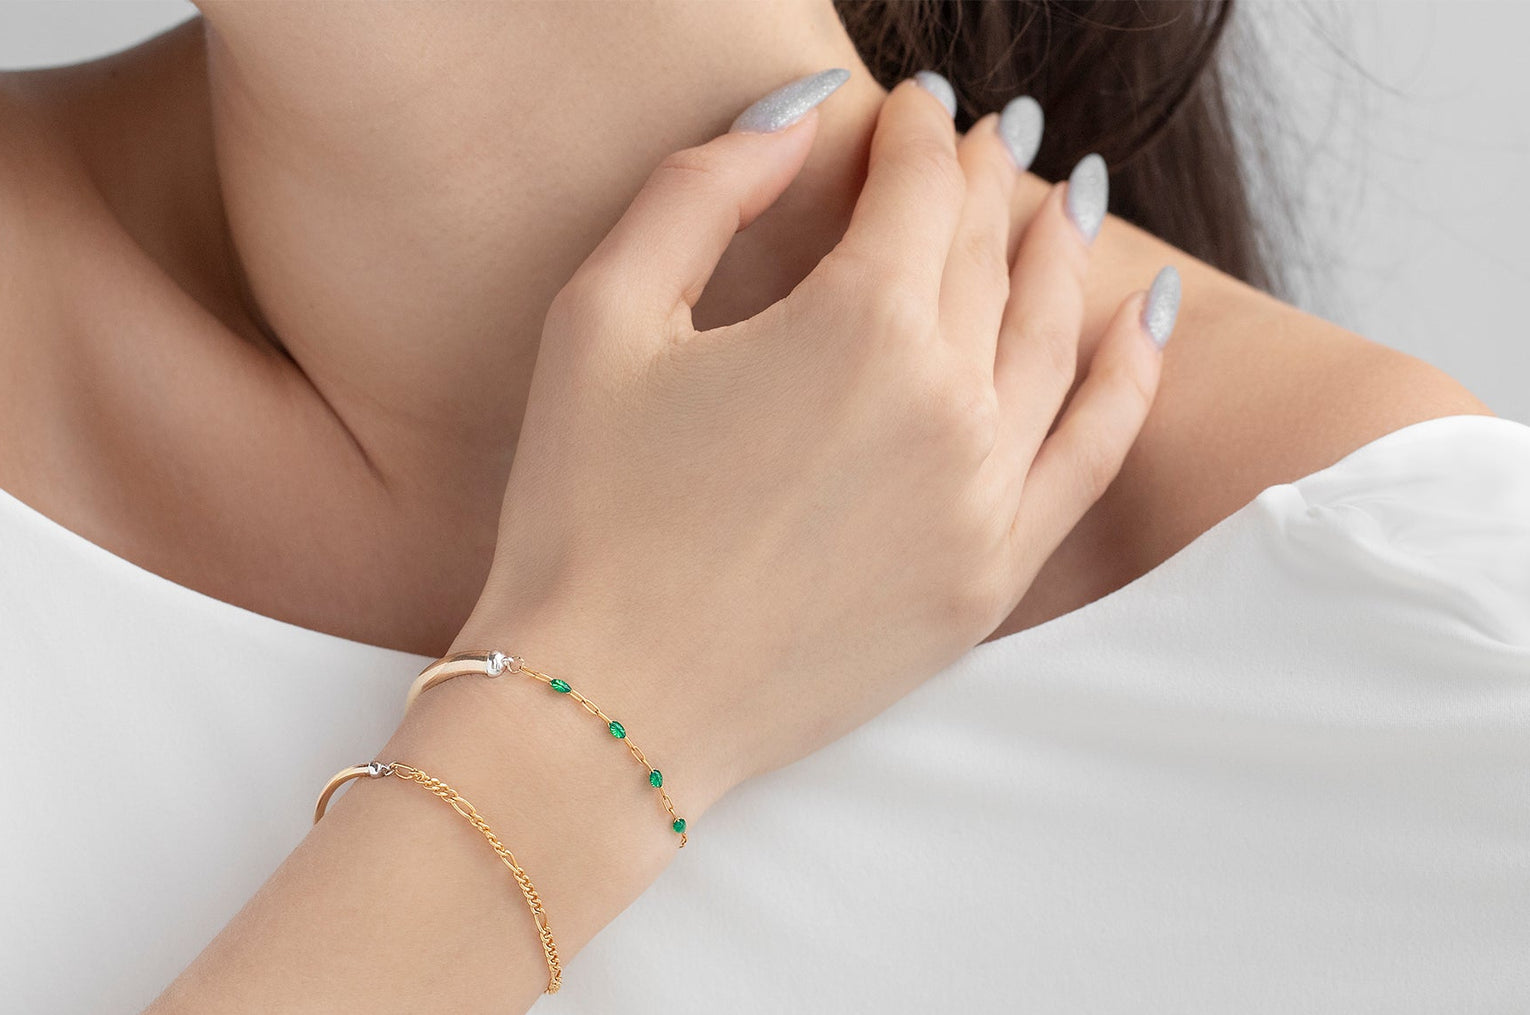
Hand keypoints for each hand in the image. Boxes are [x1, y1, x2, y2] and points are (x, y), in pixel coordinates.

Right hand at [454, 76, 1170, 814]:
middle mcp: (949, 402)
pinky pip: (1093, 453)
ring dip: (1060, 252)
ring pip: (1053, 338)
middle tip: (980, 138)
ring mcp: (985, 498)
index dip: (913, 133)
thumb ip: (700, 191)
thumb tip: (797, 113)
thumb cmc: (583, 514)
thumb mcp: (602, 318)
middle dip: (981, 181)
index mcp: (858, 324)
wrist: (607, 711)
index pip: (917, 189)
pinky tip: (1147, 316)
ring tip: (1062, 199)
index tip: (909, 106)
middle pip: (986, 254)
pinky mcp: (990, 577)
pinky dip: (1130, 375)